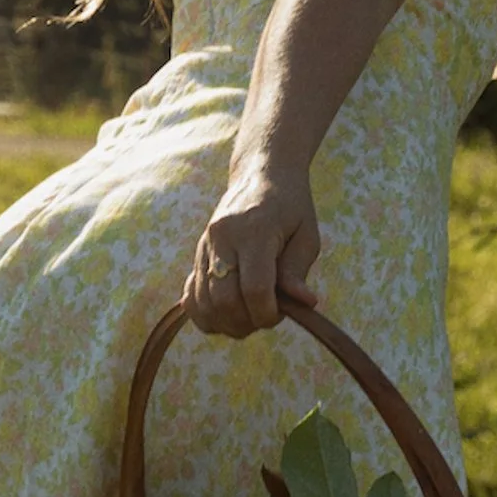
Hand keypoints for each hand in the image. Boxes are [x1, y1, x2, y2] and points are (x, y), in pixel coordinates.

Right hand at [186, 166, 320, 336]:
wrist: (260, 174)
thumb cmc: (290, 206)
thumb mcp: (306, 234)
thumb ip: (298, 271)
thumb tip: (303, 304)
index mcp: (254, 231)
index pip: (254, 288)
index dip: (268, 314)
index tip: (281, 314)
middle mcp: (222, 238)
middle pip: (223, 301)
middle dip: (247, 322)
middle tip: (267, 314)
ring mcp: (204, 246)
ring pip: (203, 303)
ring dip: (228, 323)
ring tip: (250, 315)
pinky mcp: (196, 254)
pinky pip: (190, 297)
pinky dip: (206, 315)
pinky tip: (227, 313)